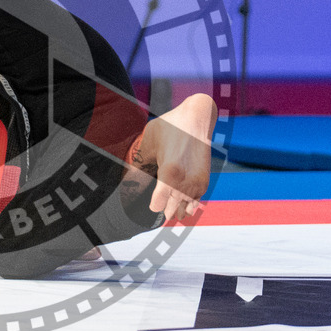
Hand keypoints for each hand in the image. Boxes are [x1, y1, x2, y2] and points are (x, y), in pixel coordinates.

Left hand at [147, 94, 216, 221]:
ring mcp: (197, 185)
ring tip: (163, 202)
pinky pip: (193, 205)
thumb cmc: (170, 126)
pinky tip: (175, 201)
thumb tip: (126, 183)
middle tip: (150, 202)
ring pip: (182, 212)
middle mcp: (185, 183)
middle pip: (169, 212)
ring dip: (172, 209)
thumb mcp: (149, 142)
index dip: (147, 204)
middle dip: (159, 209)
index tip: (141, 199)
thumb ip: (138, 164)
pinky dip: (183, 205)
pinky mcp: (204, 182)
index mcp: (169, 174)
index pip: (157, 206)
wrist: (198, 118)